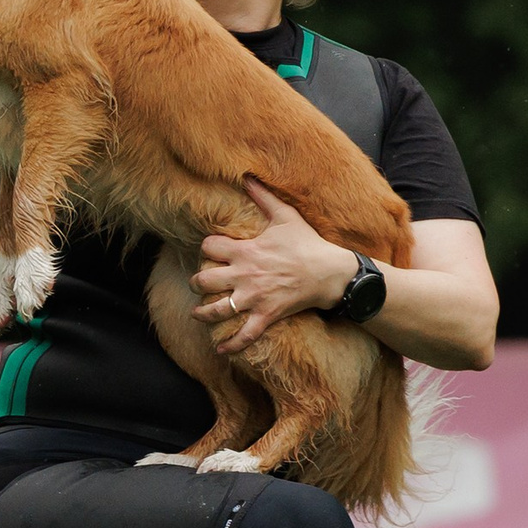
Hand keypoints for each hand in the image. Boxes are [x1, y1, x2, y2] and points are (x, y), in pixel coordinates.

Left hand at [190, 177, 360, 354]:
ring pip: (216, 310)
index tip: (210, 250)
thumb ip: (263, 197)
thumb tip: (247, 176)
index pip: (209, 247)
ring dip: (203, 313)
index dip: (206, 248)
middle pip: (203, 280)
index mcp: (246, 250)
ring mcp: (254, 298)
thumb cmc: (307, 243)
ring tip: (197, 313)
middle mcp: (244, 275)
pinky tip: (220, 351)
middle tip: (197, 283)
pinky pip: (244, 335)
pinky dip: (231, 346)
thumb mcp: (285, 216)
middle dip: (196, 282)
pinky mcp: (267, 316)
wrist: (331, 273)